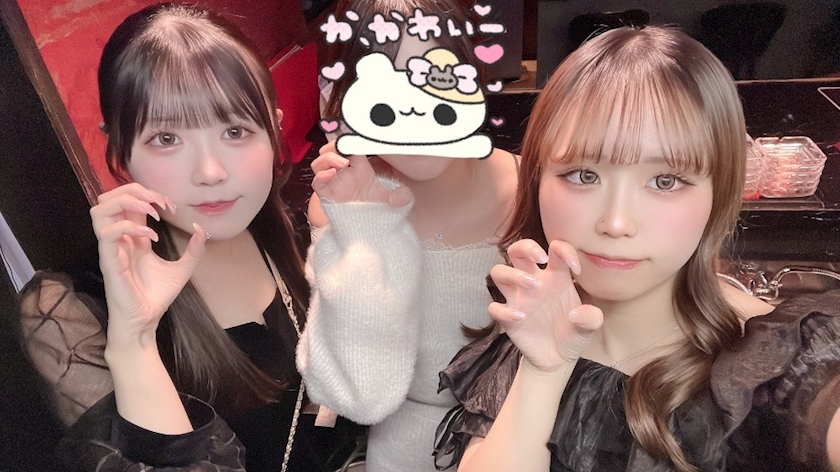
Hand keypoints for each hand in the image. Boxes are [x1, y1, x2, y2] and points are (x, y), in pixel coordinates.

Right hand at [90, 183, 206, 347]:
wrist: (146, 321)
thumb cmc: (157, 296)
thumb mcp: (183, 269)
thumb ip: (194, 250)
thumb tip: (201, 229)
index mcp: (132, 237)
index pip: (128, 201)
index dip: (148, 194)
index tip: (171, 205)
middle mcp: (119, 239)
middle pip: (108, 198)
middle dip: (134, 191)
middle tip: (158, 202)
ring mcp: (111, 249)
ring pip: (99, 210)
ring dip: (126, 203)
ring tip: (150, 211)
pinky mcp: (109, 262)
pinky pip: (108, 234)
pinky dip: (130, 227)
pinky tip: (151, 237)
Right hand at [311, 141, 410, 206]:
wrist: (364, 230)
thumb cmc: (372, 211)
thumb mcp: (389, 201)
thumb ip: (399, 196)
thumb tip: (407, 193)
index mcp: (358, 168)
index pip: (350, 147)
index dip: (350, 140)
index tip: (355, 138)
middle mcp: (344, 173)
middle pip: (331, 151)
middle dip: (334, 145)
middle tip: (344, 148)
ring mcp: (333, 183)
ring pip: (320, 163)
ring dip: (329, 158)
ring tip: (342, 163)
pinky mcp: (326, 195)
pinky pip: (317, 182)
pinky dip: (322, 176)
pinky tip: (331, 174)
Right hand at [489, 239, 602, 371]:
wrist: (559, 359)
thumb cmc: (574, 334)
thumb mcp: (590, 326)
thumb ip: (591, 317)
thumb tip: (576, 314)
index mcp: (556, 277)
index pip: (555, 249)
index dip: (565, 250)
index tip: (577, 269)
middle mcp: (534, 282)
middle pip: (517, 250)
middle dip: (526, 247)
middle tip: (541, 259)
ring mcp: (519, 299)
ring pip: (499, 272)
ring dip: (513, 274)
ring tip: (533, 286)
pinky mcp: (507, 318)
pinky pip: (494, 307)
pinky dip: (503, 310)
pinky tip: (521, 317)